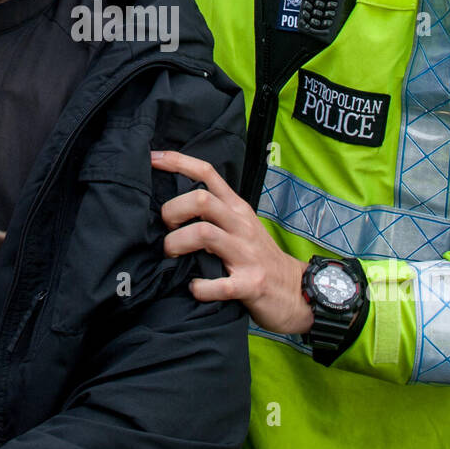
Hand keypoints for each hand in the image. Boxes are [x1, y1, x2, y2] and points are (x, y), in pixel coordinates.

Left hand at [151, 150, 313, 333]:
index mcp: (237, 209)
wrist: (297, 290)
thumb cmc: (258, 256)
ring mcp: (247, 254)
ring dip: (177, 244)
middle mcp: (241, 225)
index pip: (207, 173)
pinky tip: (194, 288)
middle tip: (166, 229)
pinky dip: (199, 287)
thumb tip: (172, 203)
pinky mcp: (250, 284)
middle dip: (172, 211)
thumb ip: (215, 212)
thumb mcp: (241, 225)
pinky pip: (218, 284)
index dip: (178, 162)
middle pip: (200, 200)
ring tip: (172, 256)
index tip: (152, 158)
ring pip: (203, 234)